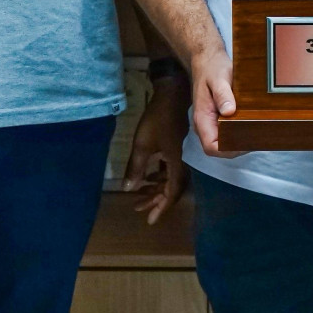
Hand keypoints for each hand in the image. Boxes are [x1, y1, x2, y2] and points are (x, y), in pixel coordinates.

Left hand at [122, 73, 189, 223]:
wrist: (173, 93)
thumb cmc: (158, 118)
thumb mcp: (143, 144)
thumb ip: (137, 167)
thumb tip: (129, 188)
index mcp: (178, 162)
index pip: (172, 191)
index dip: (161, 207)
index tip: (149, 219)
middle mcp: (183, 161)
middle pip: (171, 187)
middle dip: (155, 200)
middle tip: (138, 209)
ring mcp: (181, 153)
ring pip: (170, 177)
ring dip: (156, 187)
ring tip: (139, 194)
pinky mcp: (177, 146)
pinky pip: (170, 167)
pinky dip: (159, 175)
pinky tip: (148, 176)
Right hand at [188, 48, 246, 157]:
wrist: (208, 60)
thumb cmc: (213, 69)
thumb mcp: (219, 78)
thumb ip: (223, 95)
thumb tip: (229, 112)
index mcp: (202, 118)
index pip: (211, 147)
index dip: (228, 150)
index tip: (245, 142)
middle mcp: (205, 124)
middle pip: (219, 149)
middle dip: (237, 148)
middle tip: (257, 138)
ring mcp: (211, 123)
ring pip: (224, 143)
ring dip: (239, 142)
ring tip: (257, 134)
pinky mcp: (218, 119)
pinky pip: (227, 133)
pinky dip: (239, 134)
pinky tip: (252, 127)